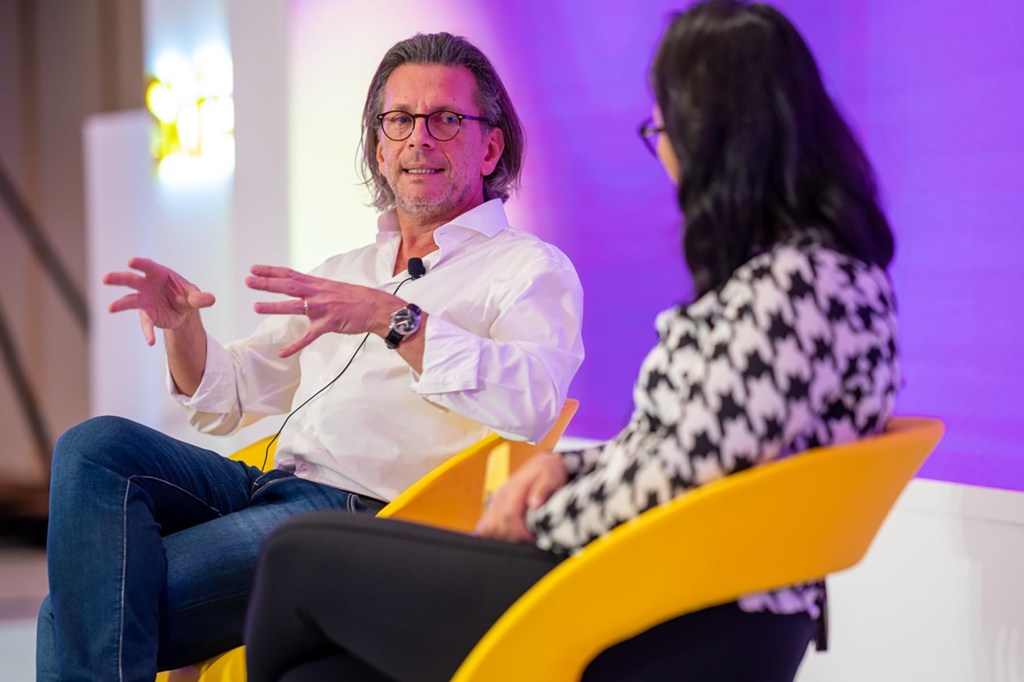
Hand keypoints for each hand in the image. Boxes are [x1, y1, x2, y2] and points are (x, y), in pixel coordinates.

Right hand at [104, 258, 214, 345]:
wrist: (182, 309)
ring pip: (129, 301)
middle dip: (119, 278)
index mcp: (158, 274)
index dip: (139, 263)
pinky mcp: (147, 315)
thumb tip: (211, 299)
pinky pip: (146, 324)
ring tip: (110, 308)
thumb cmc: (184, 294)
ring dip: (120, 304)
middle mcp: (146, 285)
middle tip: (106, 278)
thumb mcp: (193, 295)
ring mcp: (144, 300)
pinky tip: (151, 341)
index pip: (147, 266)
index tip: (130, 262)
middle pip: (131, 280)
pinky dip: (148, 332)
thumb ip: (199, 298)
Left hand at [246, 265, 400, 357]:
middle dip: (267, 283)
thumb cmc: (357, 299)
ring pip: (295, 307)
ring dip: (275, 307)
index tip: (255, 269)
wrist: (376, 308)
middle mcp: (318, 293)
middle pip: (289, 285)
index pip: (290, 274)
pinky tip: (282, 352)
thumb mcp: (334, 288)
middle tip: (249, 281)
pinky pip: (309, 337)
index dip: (272, 271)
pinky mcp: (329, 324)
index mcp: (318, 284)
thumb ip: (317, 289)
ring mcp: (323, 308)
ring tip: (257, 307)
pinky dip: (295, 346)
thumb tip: (303, 289)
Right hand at [474, 451, 567, 542]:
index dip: (519, 531)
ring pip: (487, 525)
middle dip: (512, 537)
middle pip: (496, 524)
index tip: (531, 537)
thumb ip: (543, 489)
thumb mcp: (551, 476)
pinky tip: (498, 538)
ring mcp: (497, 500)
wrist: (542, 463)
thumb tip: (534, 503)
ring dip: (501, 537)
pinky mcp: (496, 504)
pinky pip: (485, 522)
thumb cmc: (548, 470)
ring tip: (518, 539)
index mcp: (515, 489)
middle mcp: (502, 495)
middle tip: (528, 540)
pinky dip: (488, 533)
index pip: (509, 515)